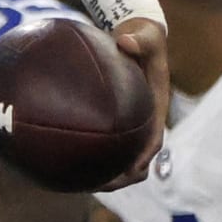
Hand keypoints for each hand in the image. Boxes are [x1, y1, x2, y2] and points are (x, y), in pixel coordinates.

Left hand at [96, 16, 169, 190]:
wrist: (138, 37)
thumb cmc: (143, 38)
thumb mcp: (146, 37)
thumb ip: (139, 39)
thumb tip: (125, 42)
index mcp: (155, 108)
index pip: (154, 140)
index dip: (144, 157)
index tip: (133, 170)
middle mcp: (143, 121)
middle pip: (137, 159)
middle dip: (122, 176)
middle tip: (99, 185)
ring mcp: (129, 123)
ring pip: (119, 157)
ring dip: (105, 173)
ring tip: (79, 183)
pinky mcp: (114, 121)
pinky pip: (103, 144)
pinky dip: (90, 154)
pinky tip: (66, 160)